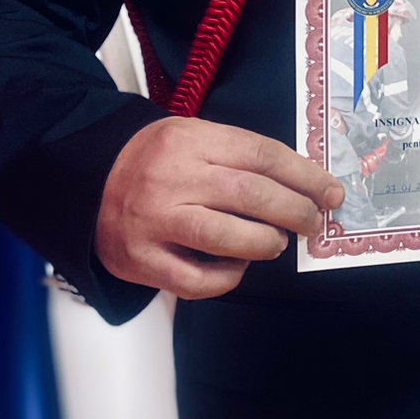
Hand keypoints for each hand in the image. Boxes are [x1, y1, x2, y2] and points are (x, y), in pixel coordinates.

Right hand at [95, 117, 343, 298]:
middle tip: (312, 222)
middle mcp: (171, 178)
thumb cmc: (156, 162)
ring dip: (266, 244)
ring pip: (227, 238)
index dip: (305, 176)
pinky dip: (229, 277)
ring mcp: (153, 221)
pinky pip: (198, 280)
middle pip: (251, 195)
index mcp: (189, 140)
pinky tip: (238, 266)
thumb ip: (240, 157)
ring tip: (276, 243)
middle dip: (295, 212)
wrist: (88, 182)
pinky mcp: (141, 260)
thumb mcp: (192, 138)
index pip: (262, 155)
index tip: (331, 193)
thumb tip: (304, 186)